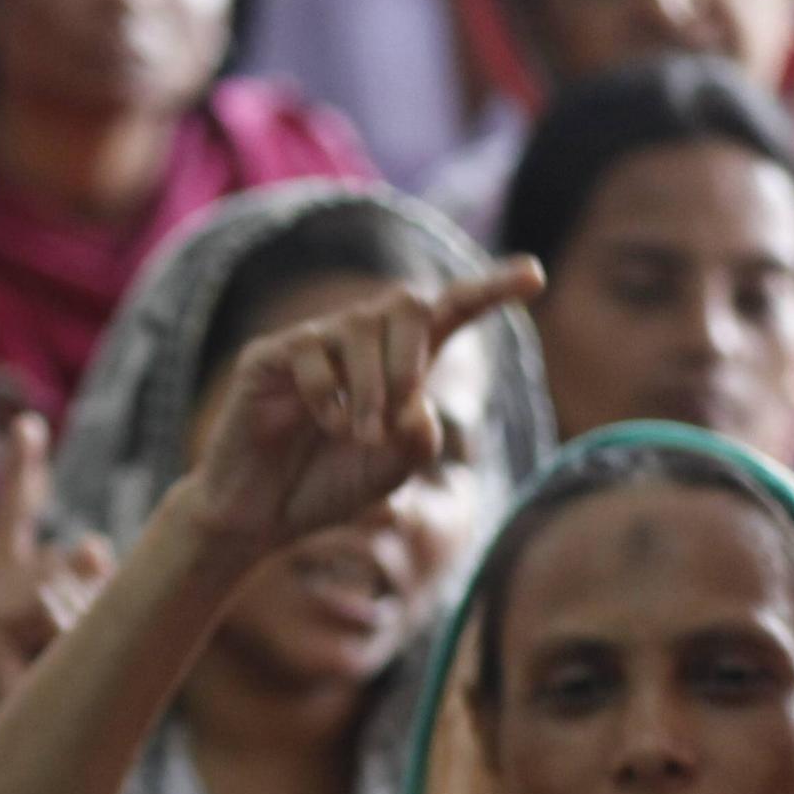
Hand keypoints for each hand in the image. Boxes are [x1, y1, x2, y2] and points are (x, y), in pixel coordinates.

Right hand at [0, 413, 116, 728]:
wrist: (27, 779)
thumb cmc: (66, 715)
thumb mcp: (89, 638)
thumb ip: (86, 584)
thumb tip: (89, 540)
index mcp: (8, 593)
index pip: (15, 521)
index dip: (22, 471)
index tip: (27, 425)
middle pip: (71, 561)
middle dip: (92, 609)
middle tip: (64, 669)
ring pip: (63, 586)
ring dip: (79, 632)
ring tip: (50, 679)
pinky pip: (44, 608)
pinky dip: (57, 642)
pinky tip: (31, 676)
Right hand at [174, 263, 538, 561]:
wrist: (259, 517)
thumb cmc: (328, 486)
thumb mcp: (395, 468)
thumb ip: (420, 435)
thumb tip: (413, 400)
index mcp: (398, 361)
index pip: (451, 310)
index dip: (491, 290)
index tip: (534, 276)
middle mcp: (357, 342)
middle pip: (408, 303)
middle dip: (411, 356)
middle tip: (396, 414)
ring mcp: (311, 344)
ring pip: (361, 327)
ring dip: (370, 387)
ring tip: (359, 435)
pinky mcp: (267, 358)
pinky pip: (309, 351)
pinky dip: (325, 394)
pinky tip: (320, 424)